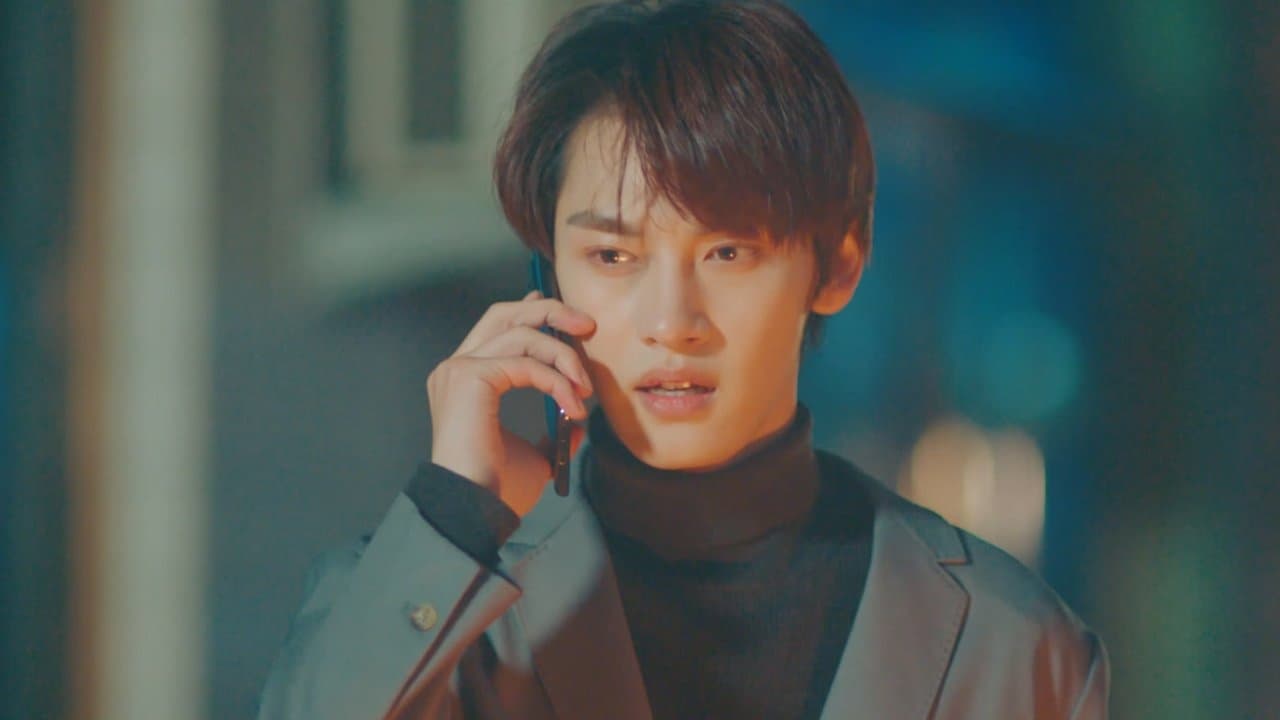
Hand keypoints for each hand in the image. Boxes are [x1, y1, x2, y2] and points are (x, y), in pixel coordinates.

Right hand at [426, 290, 594, 515]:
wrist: (475, 511)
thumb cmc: (498, 490)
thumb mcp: (536, 456)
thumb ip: (552, 432)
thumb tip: (577, 422)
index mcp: (465, 380)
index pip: (498, 326)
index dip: (532, 312)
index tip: (568, 318)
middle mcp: (456, 368)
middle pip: (506, 314)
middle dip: (551, 311)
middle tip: (588, 326)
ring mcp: (459, 369)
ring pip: (523, 335)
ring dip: (564, 356)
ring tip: (586, 390)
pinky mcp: (470, 377)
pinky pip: (528, 364)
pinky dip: (558, 381)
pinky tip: (575, 406)